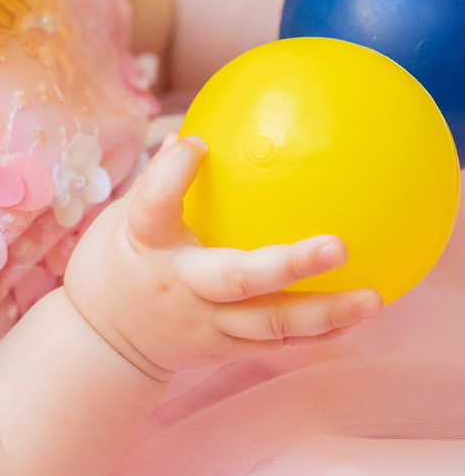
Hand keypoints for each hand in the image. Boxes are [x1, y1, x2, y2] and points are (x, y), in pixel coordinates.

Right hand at [62, 134, 383, 380]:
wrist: (102, 344)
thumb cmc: (118, 263)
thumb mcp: (124, 219)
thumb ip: (160, 181)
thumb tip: (200, 126)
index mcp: (144, 243)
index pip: (155, 205)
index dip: (174, 172)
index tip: (199, 143)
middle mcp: (179, 285)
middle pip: (236, 278)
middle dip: (288, 265)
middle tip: (337, 246)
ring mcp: (204, 323)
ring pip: (269, 322)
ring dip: (324, 311)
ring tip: (372, 298)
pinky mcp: (222, 349)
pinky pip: (276, 342)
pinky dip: (317, 330)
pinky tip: (355, 314)